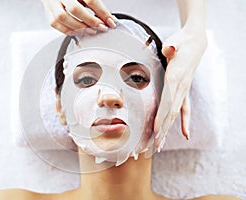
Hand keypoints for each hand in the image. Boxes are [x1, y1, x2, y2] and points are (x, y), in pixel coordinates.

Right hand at [41, 0, 115, 34]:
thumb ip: (96, 5)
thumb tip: (108, 19)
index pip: (90, 0)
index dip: (102, 12)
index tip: (110, 22)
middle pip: (75, 9)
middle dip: (91, 21)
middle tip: (101, 28)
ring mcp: (52, 3)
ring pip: (63, 18)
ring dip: (79, 28)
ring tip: (91, 31)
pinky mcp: (48, 12)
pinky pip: (55, 24)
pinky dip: (68, 30)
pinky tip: (78, 32)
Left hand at [154, 27, 207, 151]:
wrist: (196, 41)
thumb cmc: (182, 41)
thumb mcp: (175, 41)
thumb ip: (171, 47)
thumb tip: (169, 49)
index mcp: (176, 76)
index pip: (168, 100)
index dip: (162, 116)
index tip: (156, 130)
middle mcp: (181, 86)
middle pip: (171, 112)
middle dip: (163, 129)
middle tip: (156, 145)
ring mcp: (184, 89)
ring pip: (176, 113)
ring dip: (169, 129)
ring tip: (162, 144)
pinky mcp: (184, 89)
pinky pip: (185, 108)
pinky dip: (184, 121)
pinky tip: (185, 134)